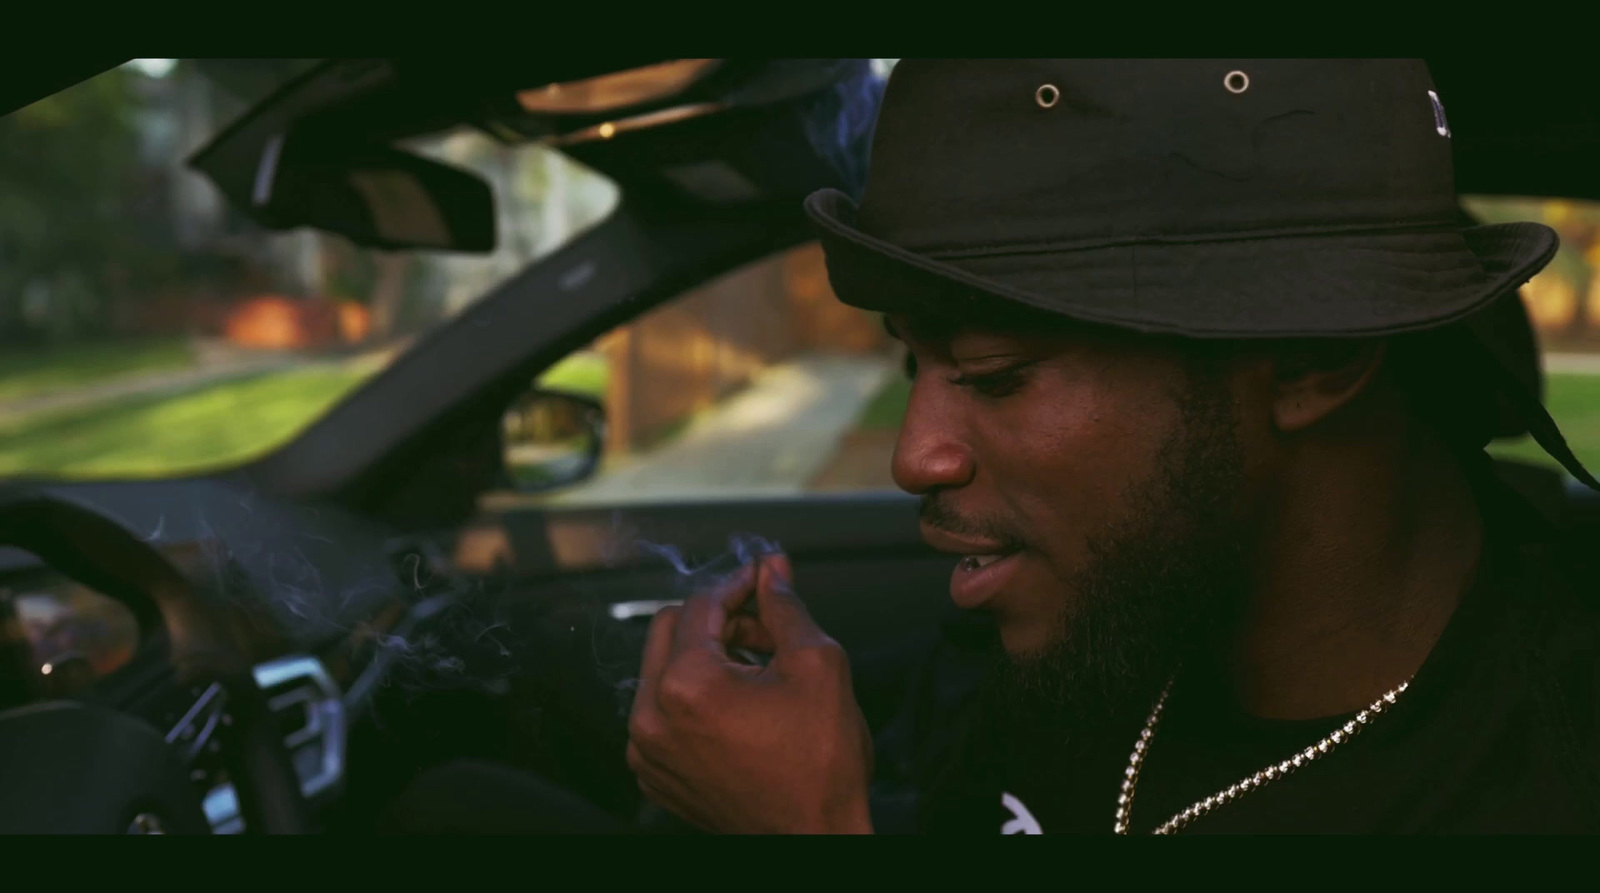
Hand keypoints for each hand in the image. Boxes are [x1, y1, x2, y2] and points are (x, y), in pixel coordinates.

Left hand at [626, 554, 873, 833]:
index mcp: (687, 685)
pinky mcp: (656, 773)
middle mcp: (652, 717)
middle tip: (764, 628)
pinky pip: (662, 712)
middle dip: (719, 618)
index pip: (701, 603)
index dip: (738, 583)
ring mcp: (649, 750)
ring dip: (708, 657)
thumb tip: (772, 572)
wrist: (815, 839)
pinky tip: (741, 707)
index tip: (763, 579)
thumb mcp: (817, 665)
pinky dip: (695, 698)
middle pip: (670, 629)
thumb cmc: (819, 769)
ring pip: (664, 669)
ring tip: (760, 671)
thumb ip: (785, 607)